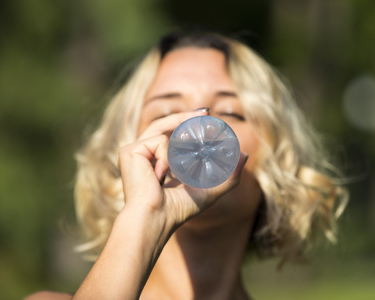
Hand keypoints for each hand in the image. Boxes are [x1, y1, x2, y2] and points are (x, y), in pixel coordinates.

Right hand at [118, 110, 247, 226]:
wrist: (155, 220)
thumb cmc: (178, 210)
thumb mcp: (208, 190)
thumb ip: (228, 176)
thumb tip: (244, 155)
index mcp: (156, 160)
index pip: (171, 133)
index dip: (186, 122)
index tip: (205, 114)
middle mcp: (143, 153)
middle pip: (165, 124)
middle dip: (186, 117)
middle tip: (207, 113)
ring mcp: (134, 151)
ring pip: (163, 128)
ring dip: (181, 137)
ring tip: (194, 144)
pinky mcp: (130, 151)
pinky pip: (159, 141)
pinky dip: (168, 156)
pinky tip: (163, 176)